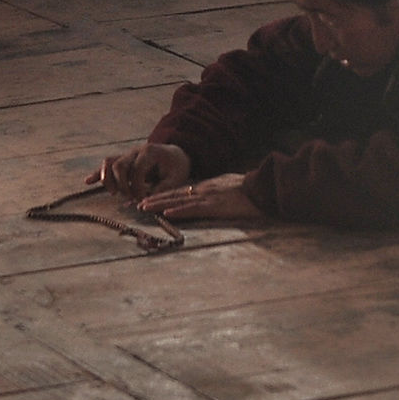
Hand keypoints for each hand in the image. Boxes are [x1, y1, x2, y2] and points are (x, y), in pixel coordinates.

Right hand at [89, 141, 190, 202]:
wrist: (175, 155)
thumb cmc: (176, 167)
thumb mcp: (175, 179)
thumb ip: (161, 190)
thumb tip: (144, 202)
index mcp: (150, 152)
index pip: (136, 170)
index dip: (137, 188)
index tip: (142, 199)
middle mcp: (135, 151)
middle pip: (119, 165)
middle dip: (122, 185)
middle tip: (130, 198)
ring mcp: (127, 155)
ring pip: (109, 163)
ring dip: (108, 179)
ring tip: (114, 193)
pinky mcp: (123, 160)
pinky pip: (107, 165)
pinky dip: (98, 173)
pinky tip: (88, 182)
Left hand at [140, 172, 263, 223]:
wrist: (263, 187)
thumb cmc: (250, 190)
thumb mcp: (229, 187)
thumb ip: (216, 192)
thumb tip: (207, 198)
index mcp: (206, 186)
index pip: (179, 190)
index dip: (161, 194)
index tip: (146, 198)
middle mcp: (203, 189)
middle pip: (173, 193)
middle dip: (153, 198)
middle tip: (135, 203)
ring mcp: (207, 197)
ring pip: (177, 200)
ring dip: (159, 204)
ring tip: (142, 207)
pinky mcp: (214, 206)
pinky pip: (193, 208)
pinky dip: (178, 210)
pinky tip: (166, 213)